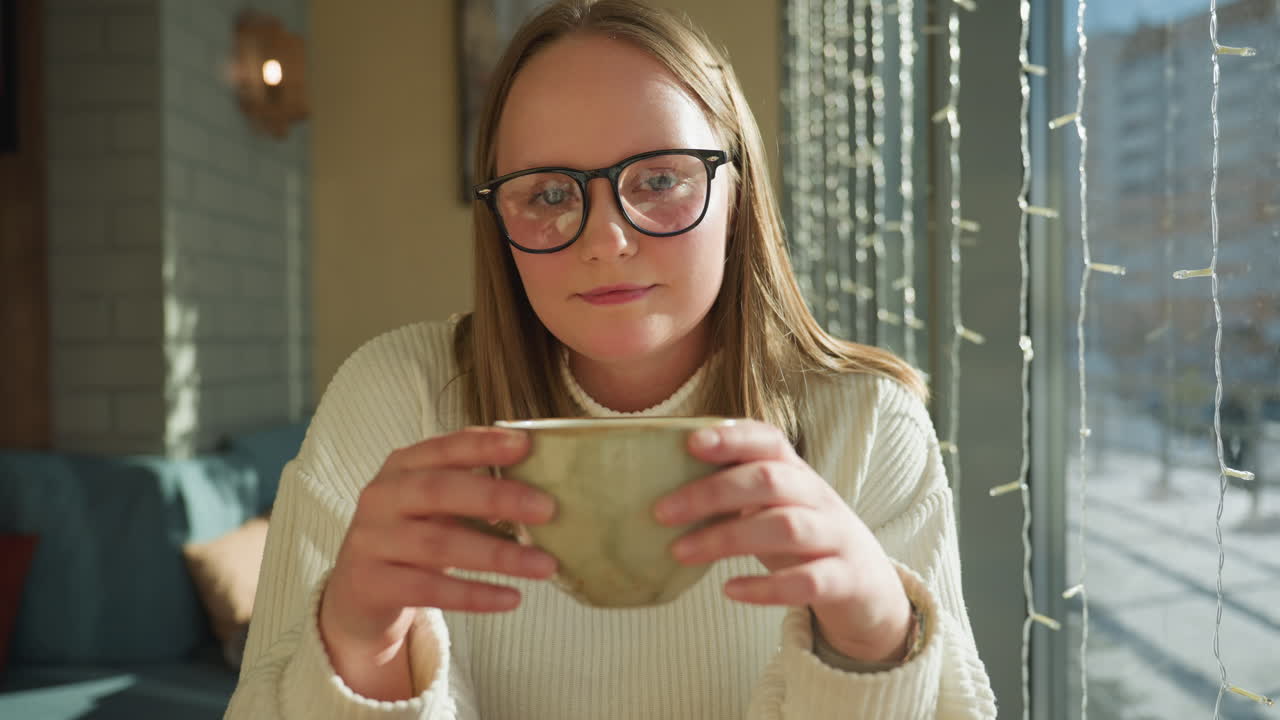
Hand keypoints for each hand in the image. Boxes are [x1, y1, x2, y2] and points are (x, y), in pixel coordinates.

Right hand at [320, 427, 556, 687]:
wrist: (358, 594)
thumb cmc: (413, 537)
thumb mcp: (436, 506)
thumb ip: (473, 489)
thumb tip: (542, 488)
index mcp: (402, 467)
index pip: (443, 448)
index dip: (483, 445)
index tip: (526, 445)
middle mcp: (381, 497)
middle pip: (440, 490)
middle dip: (497, 497)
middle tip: (548, 508)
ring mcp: (371, 541)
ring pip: (439, 544)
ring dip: (498, 555)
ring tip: (545, 565)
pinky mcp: (371, 584)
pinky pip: (429, 589)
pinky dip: (474, 594)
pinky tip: (511, 598)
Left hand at [653, 420, 912, 662]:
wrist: (868, 585)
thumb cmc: (802, 537)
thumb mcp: (775, 505)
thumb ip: (735, 489)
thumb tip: (661, 484)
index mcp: (797, 473)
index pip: (769, 440)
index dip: (732, 438)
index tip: (690, 443)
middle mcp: (818, 497)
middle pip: (769, 480)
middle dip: (712, 492)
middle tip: (661, 511)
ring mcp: (834, 537)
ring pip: (786, 527)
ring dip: (727, 538)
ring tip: (680, 552)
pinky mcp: (843, 580)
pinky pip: (808, 581)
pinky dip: (767, 588)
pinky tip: (730, 591)